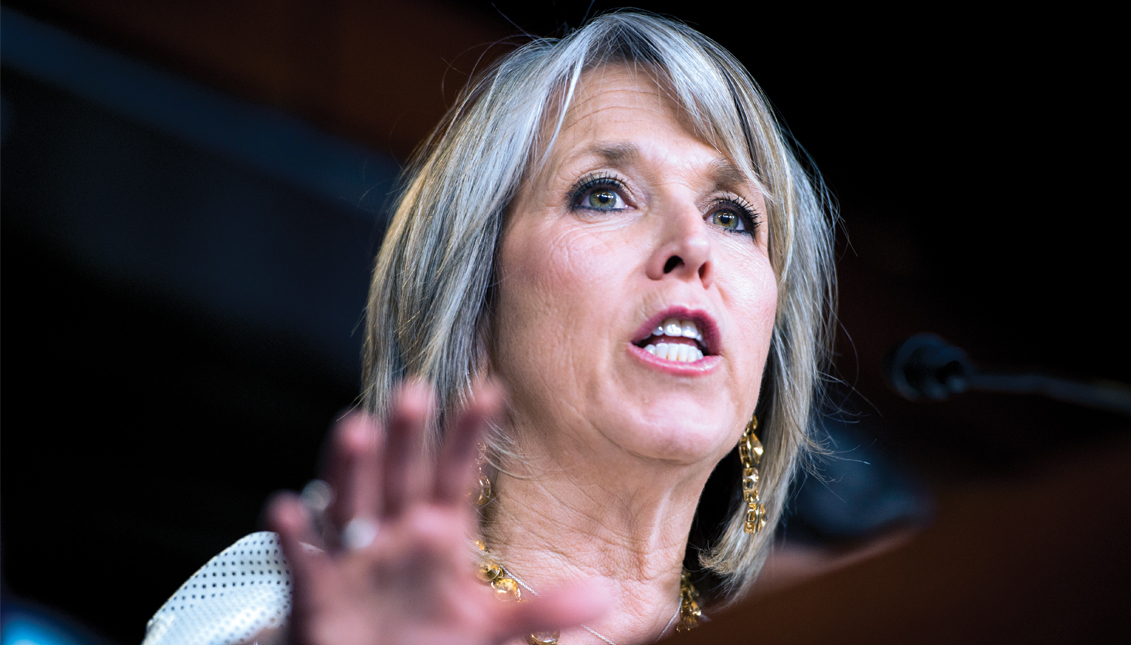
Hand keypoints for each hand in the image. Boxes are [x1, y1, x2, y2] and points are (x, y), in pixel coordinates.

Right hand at [267, 382, 603, 644]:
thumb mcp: (489, 628)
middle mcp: (396, 532)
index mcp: (439, 531)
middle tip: (415, 390)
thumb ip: (542, 610)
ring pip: (351, 502)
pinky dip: (296, 535)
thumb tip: (606, 596)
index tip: (490, 392)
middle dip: (407, 437)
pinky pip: (305, 557)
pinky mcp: (317, 589)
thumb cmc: (428, 640)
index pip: (458, 474)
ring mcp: (354, 556)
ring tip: (357, 427)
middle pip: (402, 476)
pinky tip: (291, 507)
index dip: (470, 436)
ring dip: (352, 467)